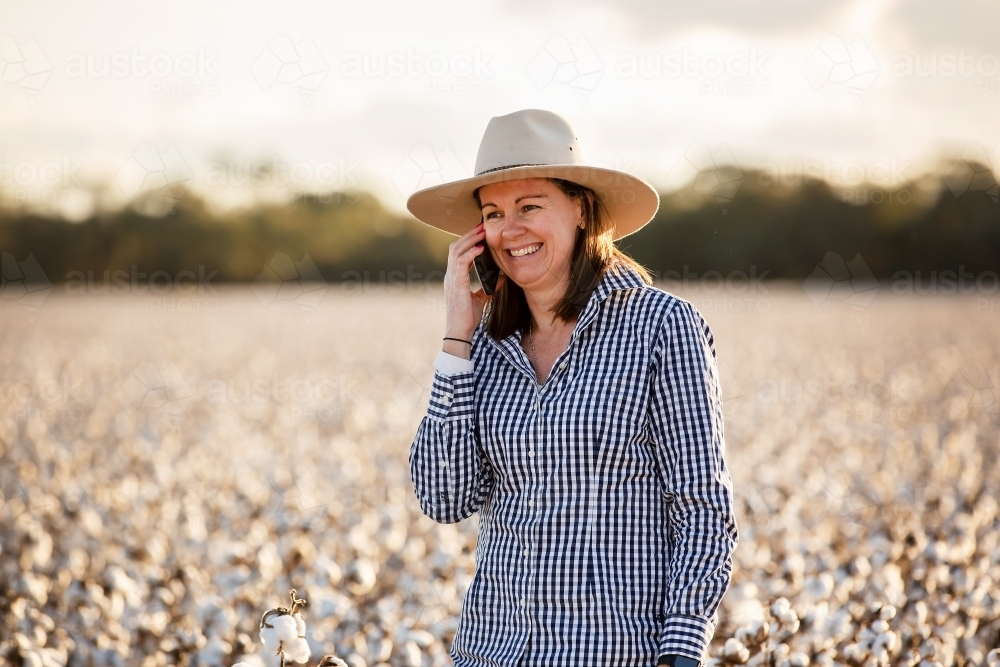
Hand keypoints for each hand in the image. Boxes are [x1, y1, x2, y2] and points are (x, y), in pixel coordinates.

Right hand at [443, 221, 504, 353]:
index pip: (458, 253)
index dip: (468, 242)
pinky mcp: (456, 283)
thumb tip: (501, 278)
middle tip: (481, 226)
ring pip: (456, 251)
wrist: (460, 331)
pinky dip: (471, 253)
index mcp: (454, 278)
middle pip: (455, 247)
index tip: (480, 234)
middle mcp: (450, 275)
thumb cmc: (468, 317)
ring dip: (469, 239)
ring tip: (481, 231)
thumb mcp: (481, 299)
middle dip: (468, 235)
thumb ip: (488, 287)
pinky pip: (461, 262)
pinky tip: (481, 248)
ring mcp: (451, 278)